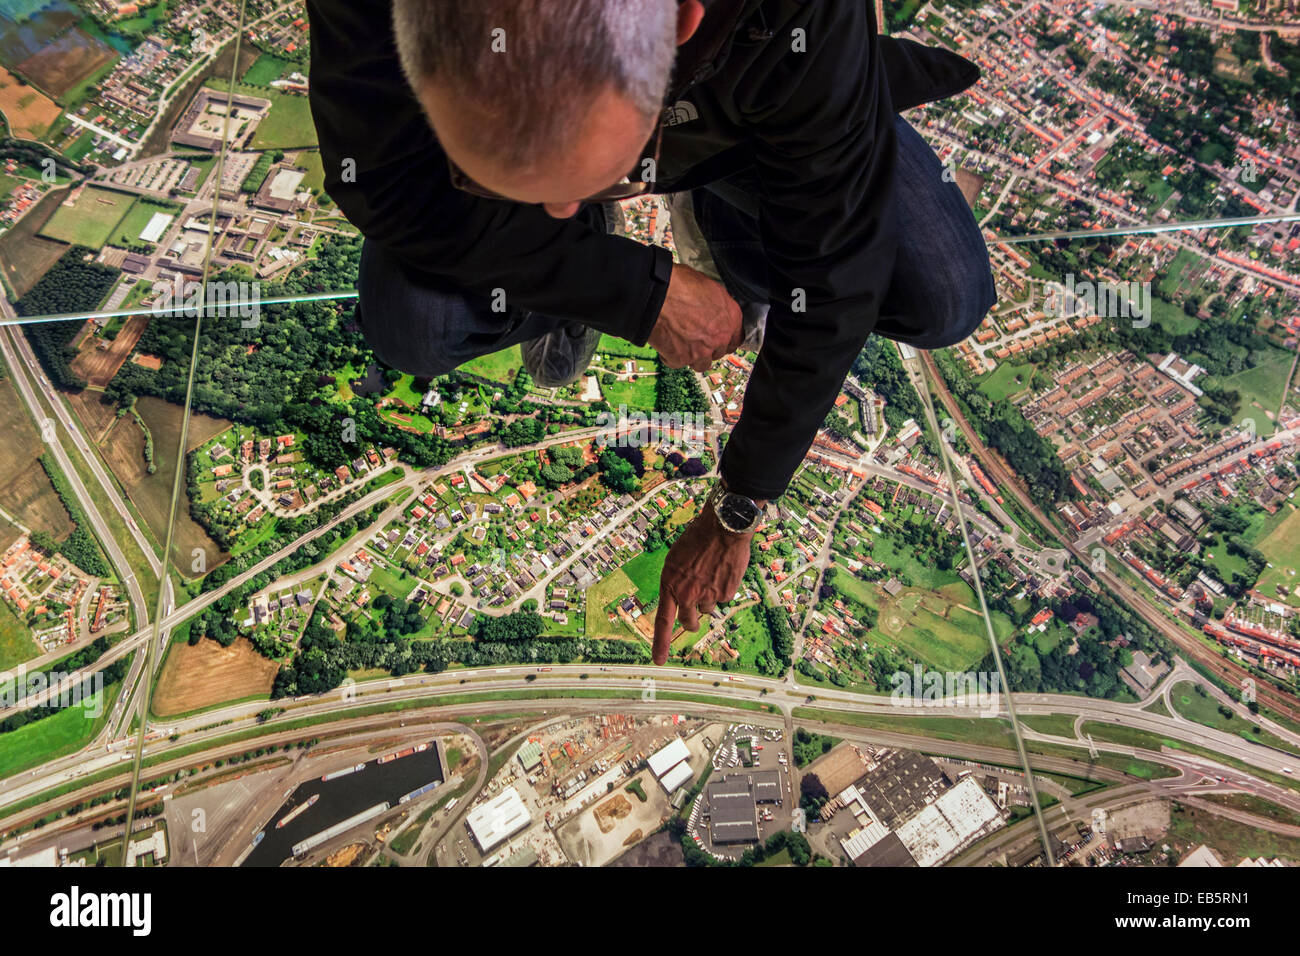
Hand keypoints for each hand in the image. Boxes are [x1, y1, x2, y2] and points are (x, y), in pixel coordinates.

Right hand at [648, 263, 743, 372]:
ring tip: (681, 343)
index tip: (717, 339)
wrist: (656, 294)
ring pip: (701, 363)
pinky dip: (671, 356)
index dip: (724, 339)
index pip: (736, 339)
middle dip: (707, 347)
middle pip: (718, 352)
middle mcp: (719, 337)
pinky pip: (677, 363)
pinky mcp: (682, 358)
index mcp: (731, 318)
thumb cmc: (679, 285)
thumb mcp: (708, 286)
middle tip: (694, 337)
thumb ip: (715, 304)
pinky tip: (666, 344)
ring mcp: (702, 350)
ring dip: (692, 356)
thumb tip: (712, 307)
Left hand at [652, 505, 753, 664]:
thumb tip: (682, 600)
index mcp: (670, 584)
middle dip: (692, 621)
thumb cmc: (698, 537)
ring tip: (712, 573)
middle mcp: (687, 594)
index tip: (658, 661)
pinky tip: (724, 570)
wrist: (723, 526)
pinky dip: (724, 588)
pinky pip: (723, 598)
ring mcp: (707, 595)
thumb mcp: (677, 559)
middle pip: (689, 622)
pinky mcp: (726, 593)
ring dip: (709, 597)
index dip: (661, 644)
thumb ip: (677, 582)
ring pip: (708, 608)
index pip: (663, 621)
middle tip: (694, 617)